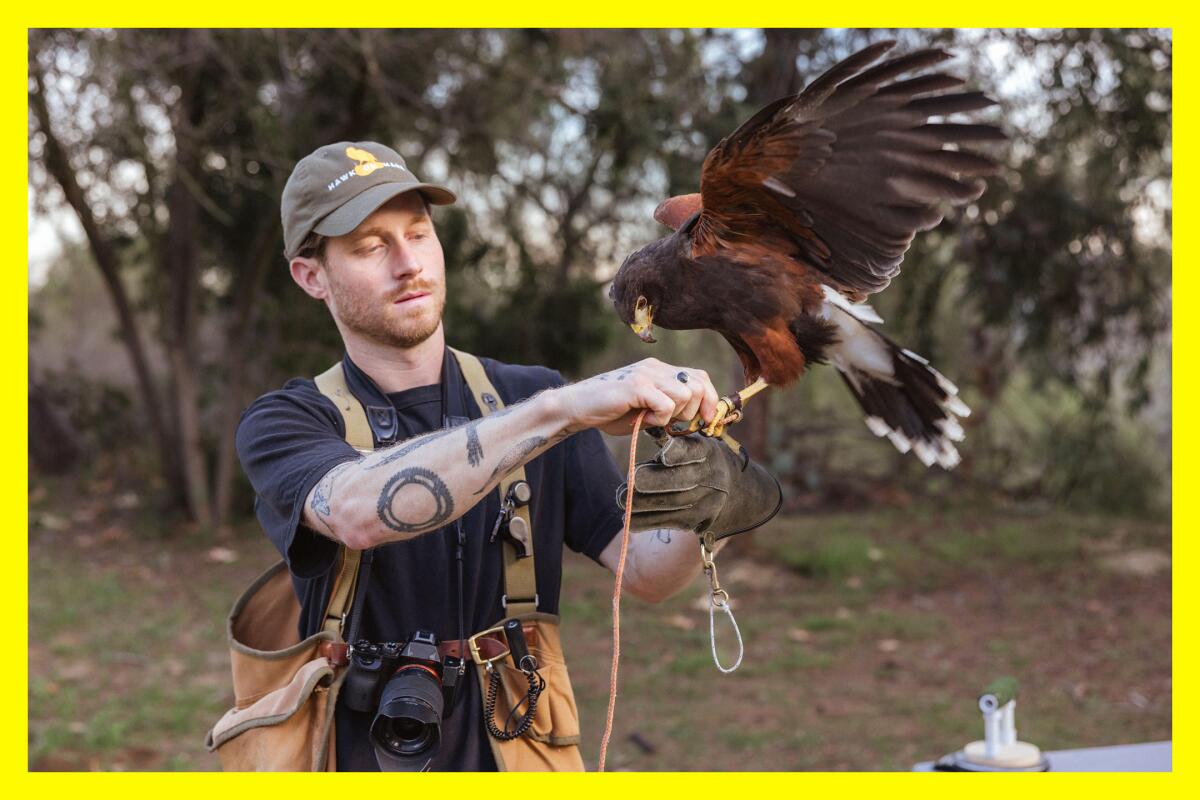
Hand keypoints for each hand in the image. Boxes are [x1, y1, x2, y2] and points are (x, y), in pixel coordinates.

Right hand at [556, 359, 719, 435]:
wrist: (578, 407)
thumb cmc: (612, 412)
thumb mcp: (648, 409)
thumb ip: (671, 408)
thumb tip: (700, 419)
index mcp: (661, 370)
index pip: (700, 377)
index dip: (710, 400)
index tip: (706, 421)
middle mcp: (656, 367)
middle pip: (699, 386)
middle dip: (694, 411)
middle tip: (672, 422)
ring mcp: (646, 374)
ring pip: (686, 394)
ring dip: (674, 415)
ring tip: (651, 419)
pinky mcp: (636, 385)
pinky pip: (667, 404)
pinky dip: (660, 418)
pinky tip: (643, 419)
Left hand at [615, 433, 782, 541]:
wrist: (736, 492)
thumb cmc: (704, 461)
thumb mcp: (699, 444)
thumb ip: (677, 444)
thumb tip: (646, 435)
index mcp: (708, 452)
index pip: (693, 451)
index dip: (678, 453)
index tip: (663, 455)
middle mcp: (710, 477)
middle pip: (680, 482)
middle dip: (652, 482)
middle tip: (630, 481)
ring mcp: (705, 502)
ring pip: (672, 504)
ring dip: (643, 504)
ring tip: (622, 500)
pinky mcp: (697, 521)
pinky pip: (669, 522)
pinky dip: (647, 521)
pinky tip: (630, 520)